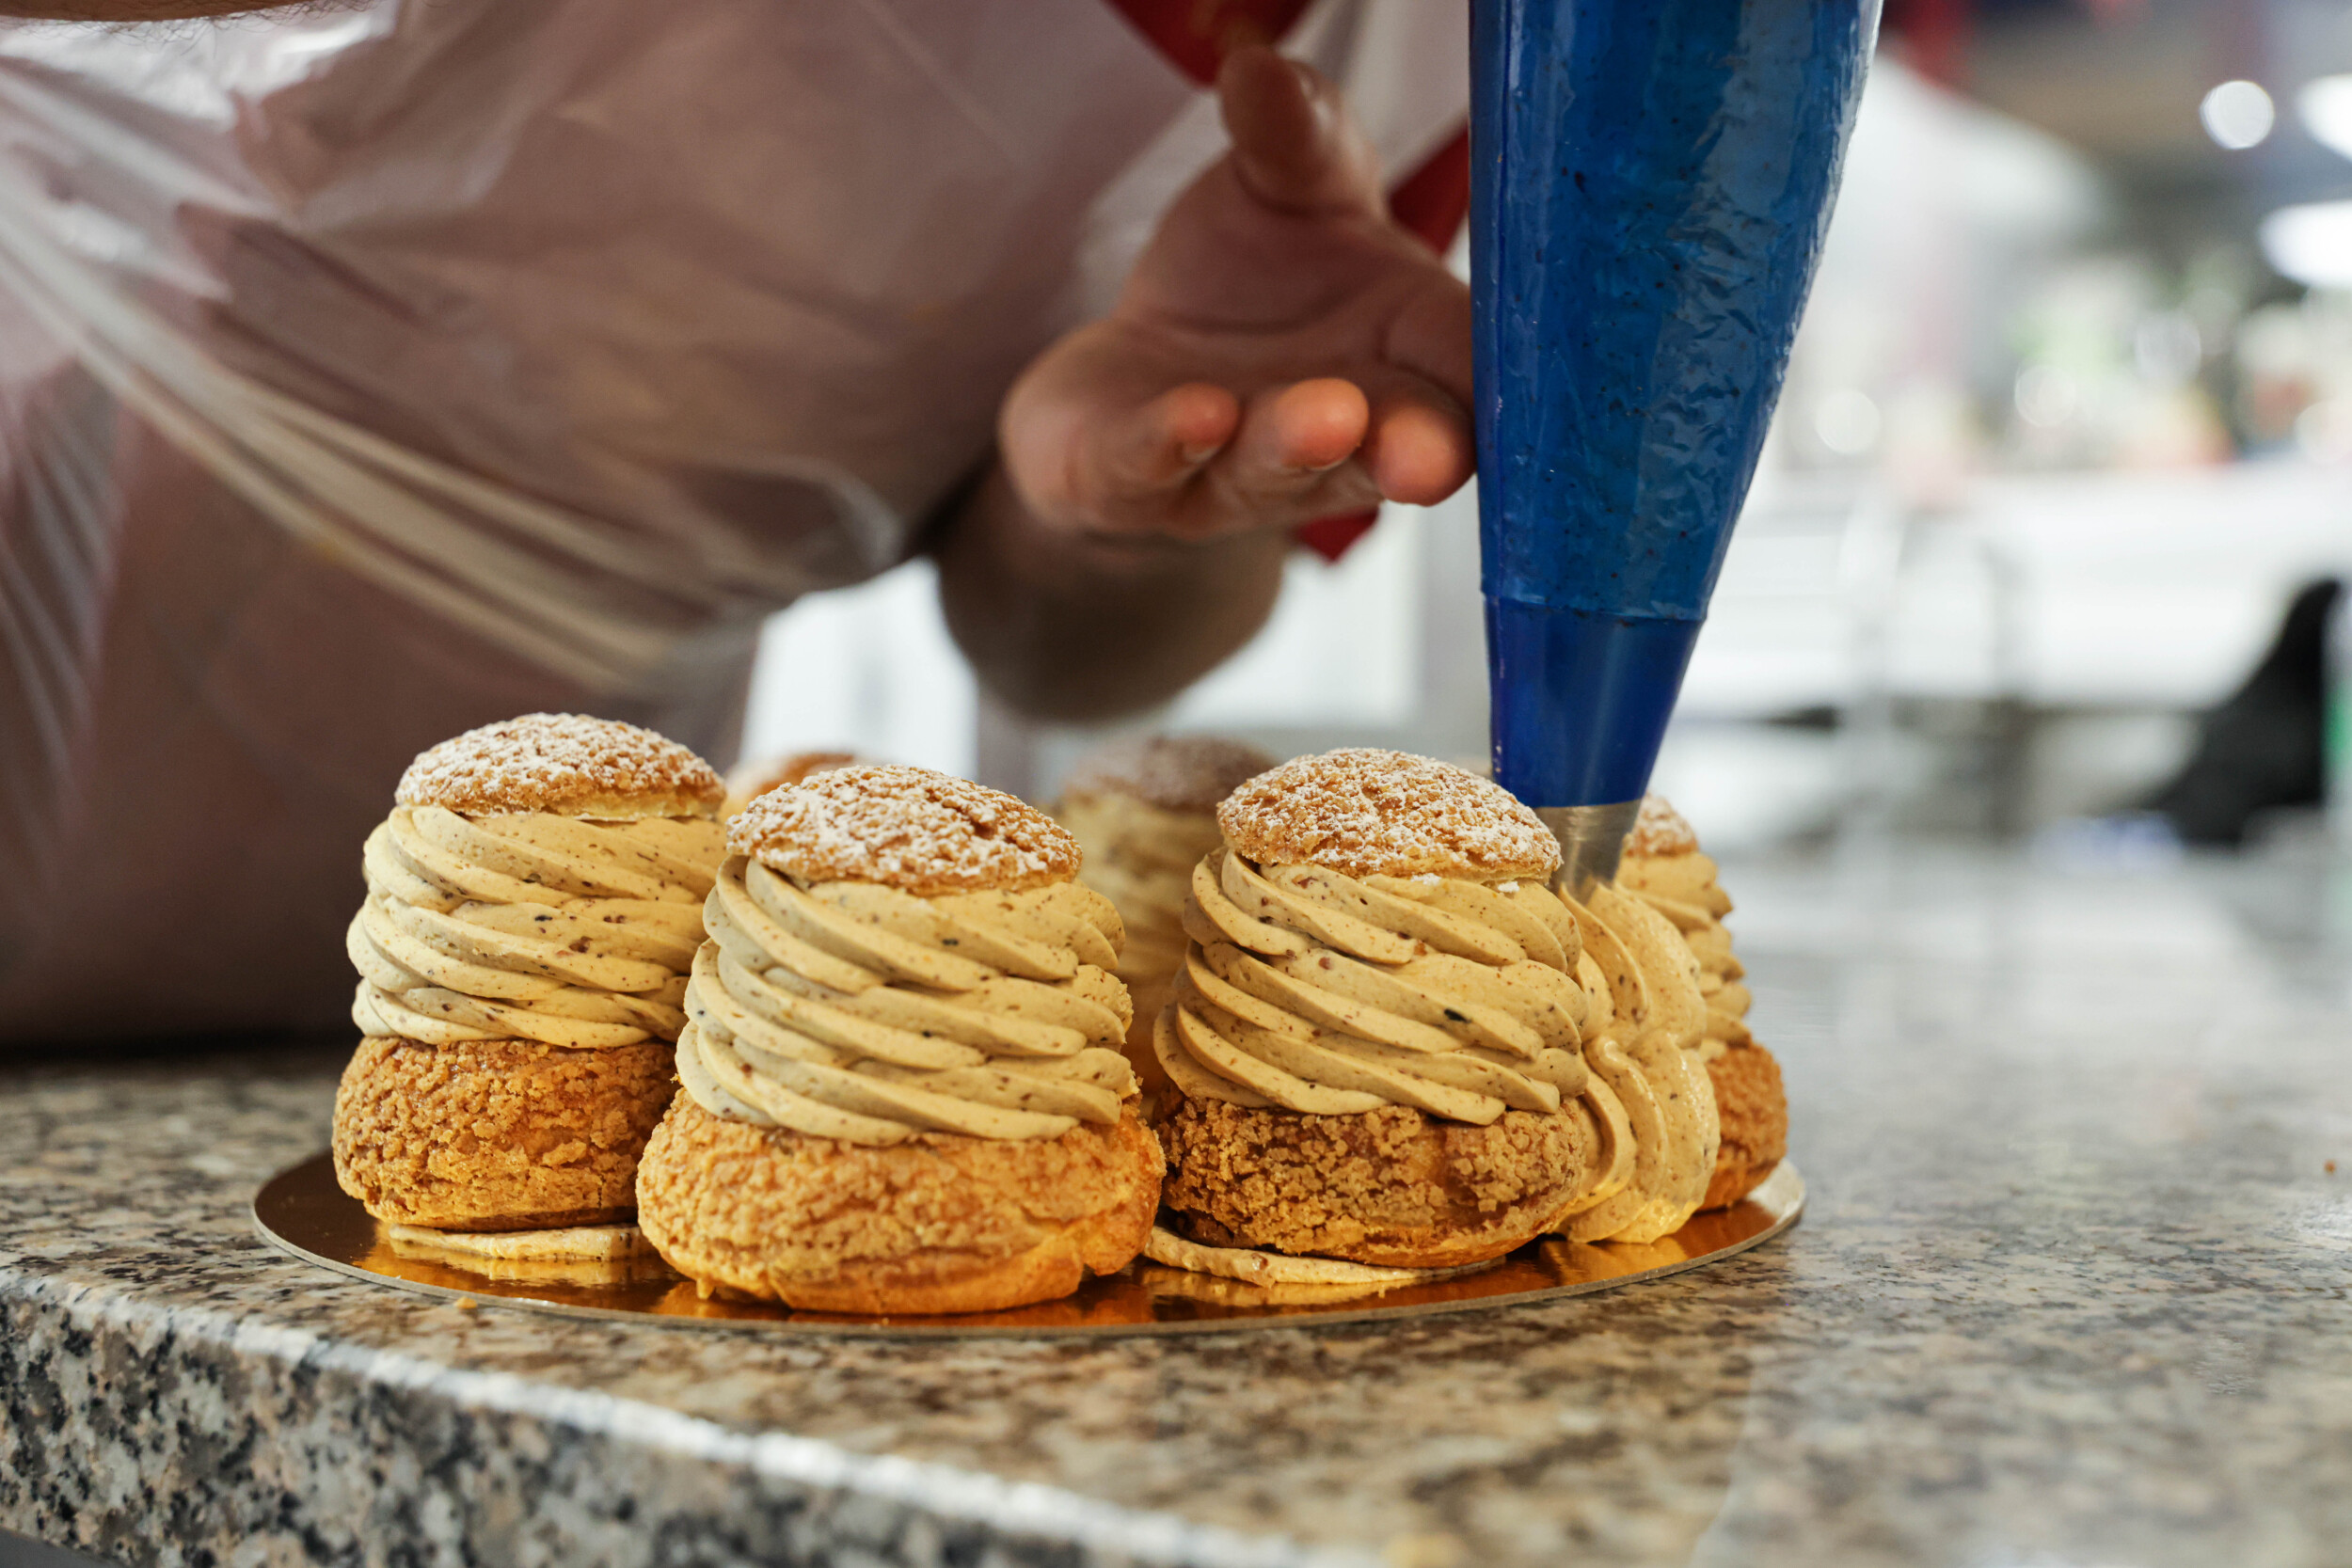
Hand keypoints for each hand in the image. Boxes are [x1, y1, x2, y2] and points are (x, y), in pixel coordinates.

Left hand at [1000, 46, 1473, 543]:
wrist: (1129, 366)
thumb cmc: (1239, 279)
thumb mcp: (1281, 185)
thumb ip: (1294, 133)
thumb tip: (1262, 70)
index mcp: (1402, 353)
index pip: (1468, 379)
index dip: (1498, 392)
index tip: (1519, 390)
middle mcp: (1336, 437)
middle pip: (1392, 452)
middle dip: (1412, 450)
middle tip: (1429, 454)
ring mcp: (1234, 470)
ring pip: (1274, 470)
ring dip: (1298, 446)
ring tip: (1325, 418)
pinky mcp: (1133, 477)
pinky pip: (1152, 467)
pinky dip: (1172, 443)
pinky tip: (1194, 416)